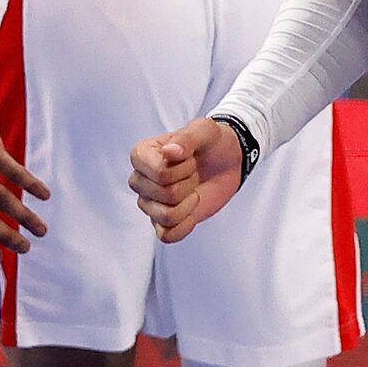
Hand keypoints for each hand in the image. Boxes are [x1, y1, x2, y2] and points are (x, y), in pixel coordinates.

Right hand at [129, 117, 244, 242]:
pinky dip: (186, 225)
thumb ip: (187, 138)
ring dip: (189, 203)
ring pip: (166, 216)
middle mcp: (140, 180)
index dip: (183, 168)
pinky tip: (192, 209)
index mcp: (142, 155)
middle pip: (164, 195)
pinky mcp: (163, 221)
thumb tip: (171, 152)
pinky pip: (168, 235)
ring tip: (192, 188)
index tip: (190, 158)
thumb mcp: (205, 131)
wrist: (227, 160)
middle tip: (193, 172)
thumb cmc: (212, 143)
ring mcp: (150, 202)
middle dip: (189, 184)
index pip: (159, 174)